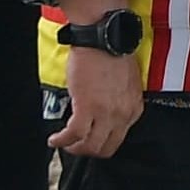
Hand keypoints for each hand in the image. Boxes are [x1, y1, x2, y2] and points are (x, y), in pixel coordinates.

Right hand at [51, 36, 146, 157]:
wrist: (104, 38)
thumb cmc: (113, 53)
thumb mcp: (127, 83)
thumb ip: (121, 100)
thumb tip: (107, 110)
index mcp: (134, 108)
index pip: (119, 138)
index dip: (102, 142)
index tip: (90, 139)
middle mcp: (122, 114)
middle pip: (106, 148)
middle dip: (88, 151)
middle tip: (76, 147)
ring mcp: (105, 113)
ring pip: (89, 146)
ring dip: (74, 148)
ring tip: (63, 144)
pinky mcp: (86, 108)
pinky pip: (74, 134)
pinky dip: (62, 140)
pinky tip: (55, 139)